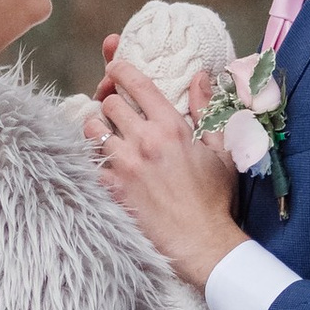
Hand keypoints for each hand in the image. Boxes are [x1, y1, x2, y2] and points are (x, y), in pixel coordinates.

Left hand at [92, 51, 245, 289]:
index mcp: (171, 127)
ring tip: (107, 136)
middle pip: (110, 103)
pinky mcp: (112, 189)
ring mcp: (124, 165)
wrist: (200, 241)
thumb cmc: (214, 197)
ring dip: (98, 128)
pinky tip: (99, 160)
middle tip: (117, 112)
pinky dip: (91, 157)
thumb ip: (207, 109)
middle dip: (112, 103)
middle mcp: (144, 141)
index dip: (120, 69)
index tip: (115, 67)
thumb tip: (200, 77)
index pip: (137, 84)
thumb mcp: (221, 149)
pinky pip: (88, 161)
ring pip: (92, 129)